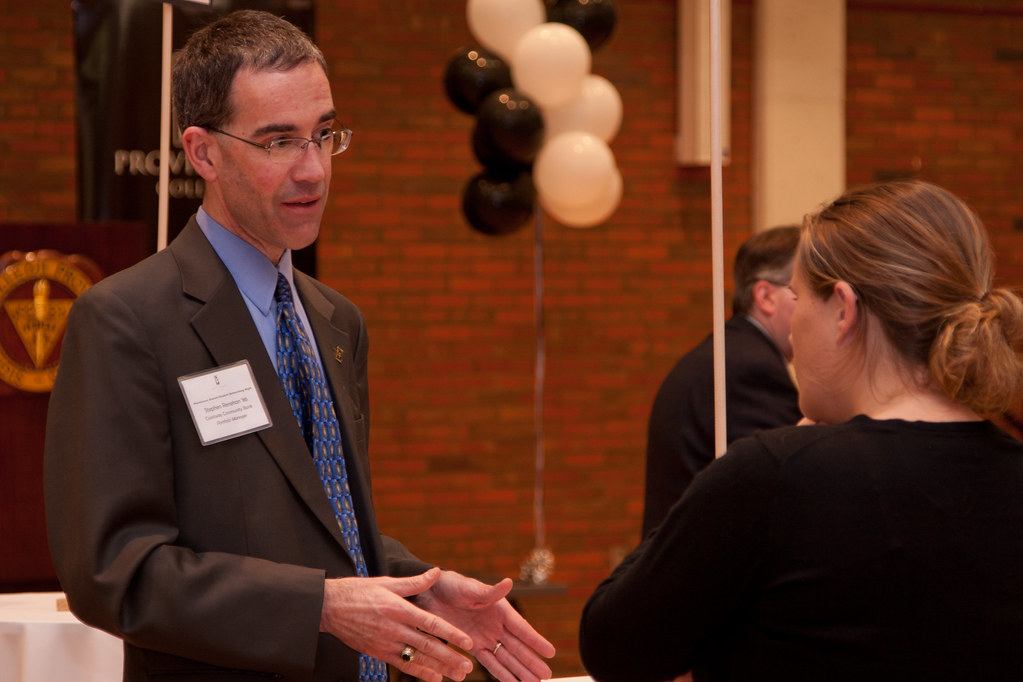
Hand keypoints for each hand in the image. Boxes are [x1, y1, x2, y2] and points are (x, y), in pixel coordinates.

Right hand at [319, 567, 474, 681]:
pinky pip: (402, 665)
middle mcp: (395, 628)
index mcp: (399, 609)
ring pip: (418, 658)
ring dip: (440, 668)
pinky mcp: (378, 652)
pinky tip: (434, 678)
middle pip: (428, 645)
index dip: (451, 634)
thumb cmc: (359, 592)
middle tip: (469, 667)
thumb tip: (436, 572)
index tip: (468, 643)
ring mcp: (386, 643)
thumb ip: (415, 583)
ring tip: (458, 676)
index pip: (431, 624)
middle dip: (451, 657)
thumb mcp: (388, 583)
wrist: (330, 607)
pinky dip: (419, 672)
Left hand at [415, 571, 556, 681]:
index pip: (521, 628)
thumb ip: (489, 592)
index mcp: (499, 609)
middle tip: (547, 676)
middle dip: (531, 662)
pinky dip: (500, 673)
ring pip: (505, 658)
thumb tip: (508, 582)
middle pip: (517, 647)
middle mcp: (495, 625)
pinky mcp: (472, 646)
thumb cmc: (452, 585)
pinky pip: (489, 662)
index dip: (535, 641)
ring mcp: (485, 637)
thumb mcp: (470, 588)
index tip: (551, 652)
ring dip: (519, 671)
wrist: (430, 594)